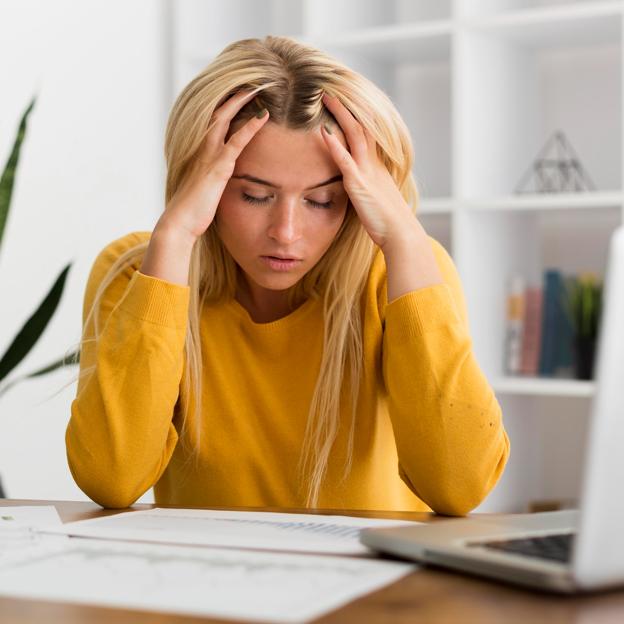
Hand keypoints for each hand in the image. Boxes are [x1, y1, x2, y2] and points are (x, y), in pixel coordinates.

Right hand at [160, 90, 269, 242]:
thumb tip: (215, 182)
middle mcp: (202, 150)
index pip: (212, 124)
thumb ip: (210, 181)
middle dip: (232, 98)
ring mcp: (209, 156)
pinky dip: (251, 126)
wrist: (179, 222)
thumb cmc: (190, 212)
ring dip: (240, 102)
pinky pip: (237, 141)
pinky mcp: (218, 167)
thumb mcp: (201, 192)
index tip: (237, 97)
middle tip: (248, 84)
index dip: (225, 109)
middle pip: (217, 114)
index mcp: (199, 155)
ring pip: (224, 119)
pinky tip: (263, 116)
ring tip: (256, 88)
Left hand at [320, 93, 418, 249]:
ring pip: (355, 134)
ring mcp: (367, 172)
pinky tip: (323, 131)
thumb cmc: (388, 222)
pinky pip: (345, 160)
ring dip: (340, 114)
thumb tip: (360, 186)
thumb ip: (367, 187)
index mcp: (377, 166)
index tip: (342, 102)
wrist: (400, 234)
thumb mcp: (377, 199)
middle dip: (346, 106)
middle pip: (362, 125)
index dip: (355, 116)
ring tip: (325, 97)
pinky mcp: (359, 185)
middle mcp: (374, 164)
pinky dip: (334, 145)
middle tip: (330, 90)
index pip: (367, 133)